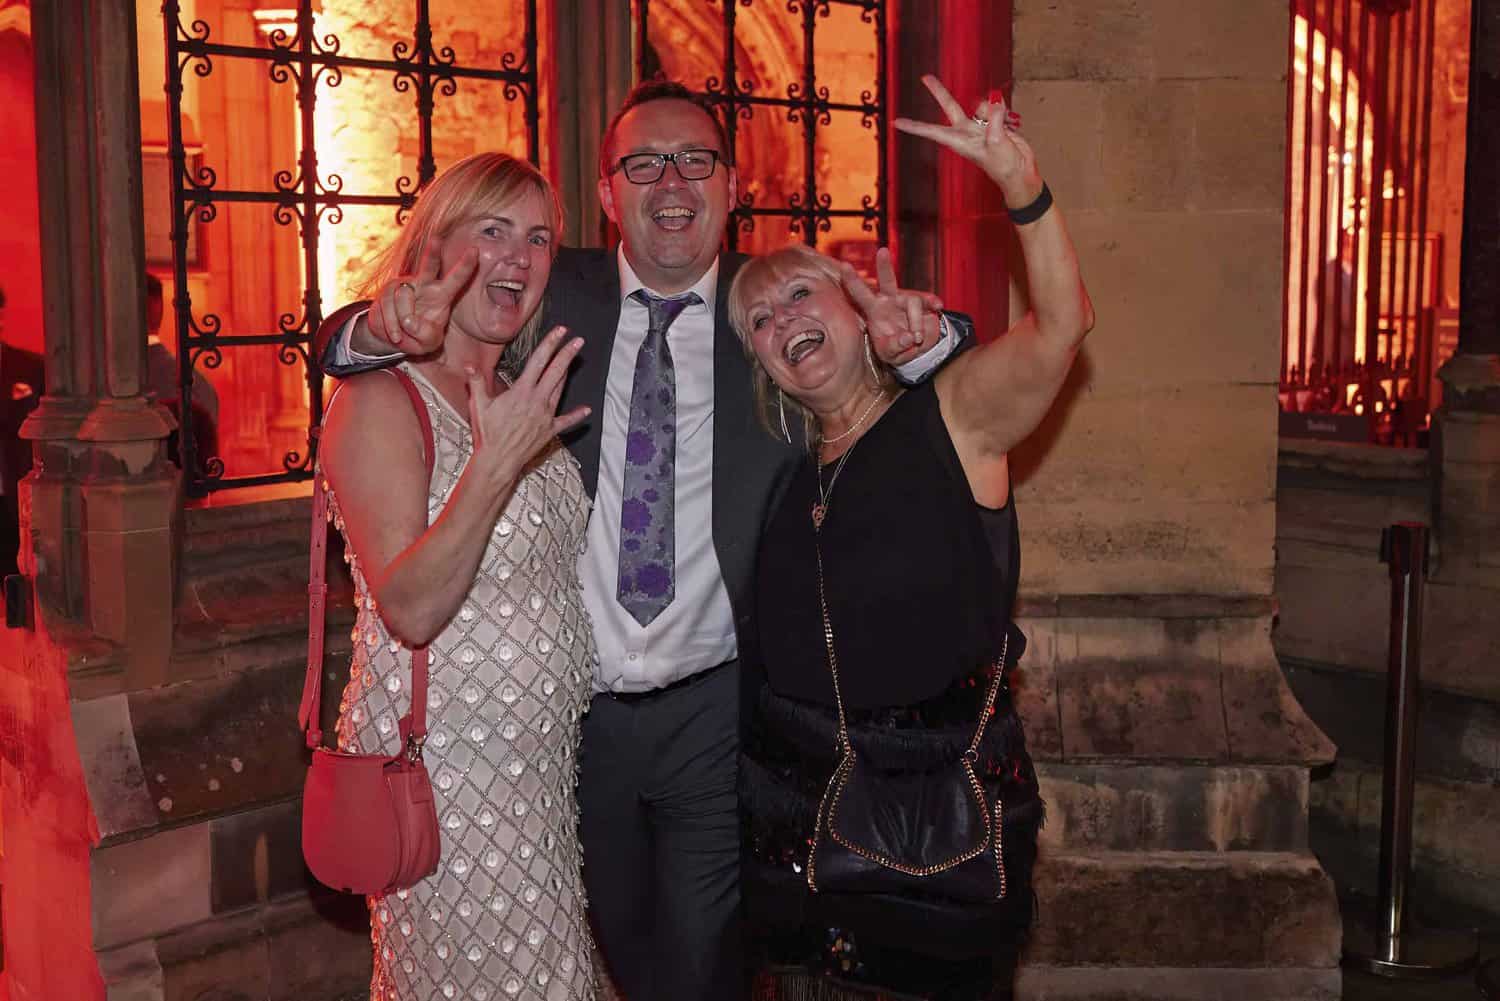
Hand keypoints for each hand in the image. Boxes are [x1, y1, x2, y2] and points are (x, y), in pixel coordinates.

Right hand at [368, 238, 479, 354]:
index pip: (456, 279)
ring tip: (404, 335)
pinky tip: (395, 334)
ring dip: (402, 322)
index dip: (466, 266)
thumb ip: (425, 335)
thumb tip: (409, 321)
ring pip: (403, 299)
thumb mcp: (428, 343)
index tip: (475, 250)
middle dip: (433, 252)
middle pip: (429, 265)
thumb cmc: (418, 337)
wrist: (393, 337)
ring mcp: (404, 285)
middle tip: (437, 240)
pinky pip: (388, 307)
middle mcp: (424, 284)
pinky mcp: (387, 291)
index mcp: (442, 295)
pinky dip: (391, 326)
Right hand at [464, 326, 589, 483]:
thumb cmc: (488, 433)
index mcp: (521, 391)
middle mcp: (537, 400)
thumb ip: (476, 382)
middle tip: (578, 340)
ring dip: (567, 374)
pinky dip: (576, 416)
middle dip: (567, 354)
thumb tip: (468, 364)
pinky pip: (565, 421)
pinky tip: (586, 410)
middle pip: (555, 371)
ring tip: (573, 361)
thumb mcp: (479, 405)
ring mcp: (545, 415)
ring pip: (560, 390)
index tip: (560, 331)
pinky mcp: (549, 430)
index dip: (550, 344)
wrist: (498, 460)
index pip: (538, 361)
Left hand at [838, 247, 943, 366]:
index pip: (860, 294)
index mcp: (874, 310)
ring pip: (912, 302)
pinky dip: (932, 304)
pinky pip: (928, 302)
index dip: (852, 280)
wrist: (915, 351)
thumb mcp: (890, 354)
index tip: (845, 266)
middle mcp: (889, 301)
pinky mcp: (923, 305)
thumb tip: (909, 337)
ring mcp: (906, 301)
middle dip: (884, 266)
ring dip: (916, 322)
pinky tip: (937, 307)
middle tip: (882, 252)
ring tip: (916, 339)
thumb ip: (896, 347)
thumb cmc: (894, 350)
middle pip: (886, 280)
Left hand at [893, 75, 1042, 207]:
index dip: (915, 127)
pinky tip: (1011, 125)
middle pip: (950, 107)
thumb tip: (995, 100)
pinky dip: (1005, 113)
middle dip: (939, 92)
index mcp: (960, 141)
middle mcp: (966, 132)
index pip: (932, 131)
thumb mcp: (997, 142)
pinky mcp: (995, 123)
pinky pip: (998, 108)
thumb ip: (995, 118)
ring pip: (982, 104)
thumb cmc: (1003, 167)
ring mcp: (980, 126)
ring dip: (996, 110)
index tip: (897, 123)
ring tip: (1006, 127)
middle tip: (925, 77)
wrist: (1020, 173)